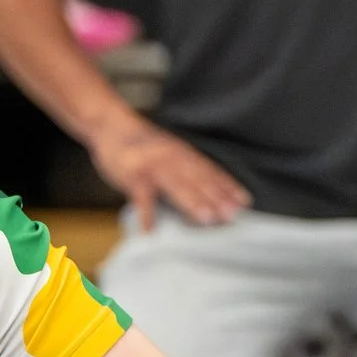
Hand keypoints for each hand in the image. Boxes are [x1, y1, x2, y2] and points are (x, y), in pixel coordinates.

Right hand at [85, 118, 247, 229]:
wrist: (112, 125)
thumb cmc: (142, 145)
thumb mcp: (169, 151)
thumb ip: (186, 168)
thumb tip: (207, 191)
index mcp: (184, 155)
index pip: (210, 172)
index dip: (227, 186)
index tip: (244, 202)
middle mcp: (173, 159)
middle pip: (198, 179)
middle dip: (216, 197)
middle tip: (232, 214)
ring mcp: (153, 167)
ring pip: (176, 185)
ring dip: (193, 202)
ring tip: (207, 219)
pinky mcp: (133, 175)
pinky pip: (141, 197)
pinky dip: (146, 214)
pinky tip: (150, 230)